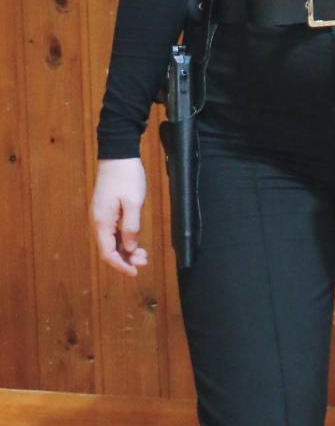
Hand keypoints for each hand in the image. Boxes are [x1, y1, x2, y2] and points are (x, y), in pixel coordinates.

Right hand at [90, 158, 148, 276]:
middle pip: (109, 249)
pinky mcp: (107, 210)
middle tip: (144, 261)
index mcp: (102, 222)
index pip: (107, 253)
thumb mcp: (133, 202)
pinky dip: (124, 239)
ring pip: (112, 241)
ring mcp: (102, 216)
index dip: (120, 265)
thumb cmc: (126, 176)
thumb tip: (129, 248)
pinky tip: (136, 241)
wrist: (118, 154)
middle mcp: (99, 222)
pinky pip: (114, 231)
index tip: (134, 272)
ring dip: (126, 249)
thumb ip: (131, 227)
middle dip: (125, 259)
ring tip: (143, 254)